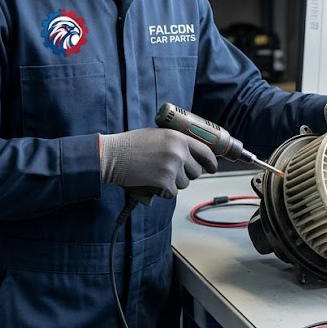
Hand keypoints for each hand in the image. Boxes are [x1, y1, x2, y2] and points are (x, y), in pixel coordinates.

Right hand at [99, 128, 217, 198]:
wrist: (113, 155)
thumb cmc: (131, 145)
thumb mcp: (158, 135)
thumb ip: (176, 142)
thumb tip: (191, 153)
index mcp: (178, 138)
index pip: (205, 151)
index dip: (211, 162)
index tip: (213, 168)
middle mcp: (178, 152)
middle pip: (196, 171)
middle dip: (187, 174)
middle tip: (172, 172)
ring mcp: (172, 167)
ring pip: (185, 183)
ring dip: (174, 183)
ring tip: (157, 174)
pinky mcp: (165, 182)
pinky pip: (172, 192)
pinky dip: (164, 191)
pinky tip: (152, 182)